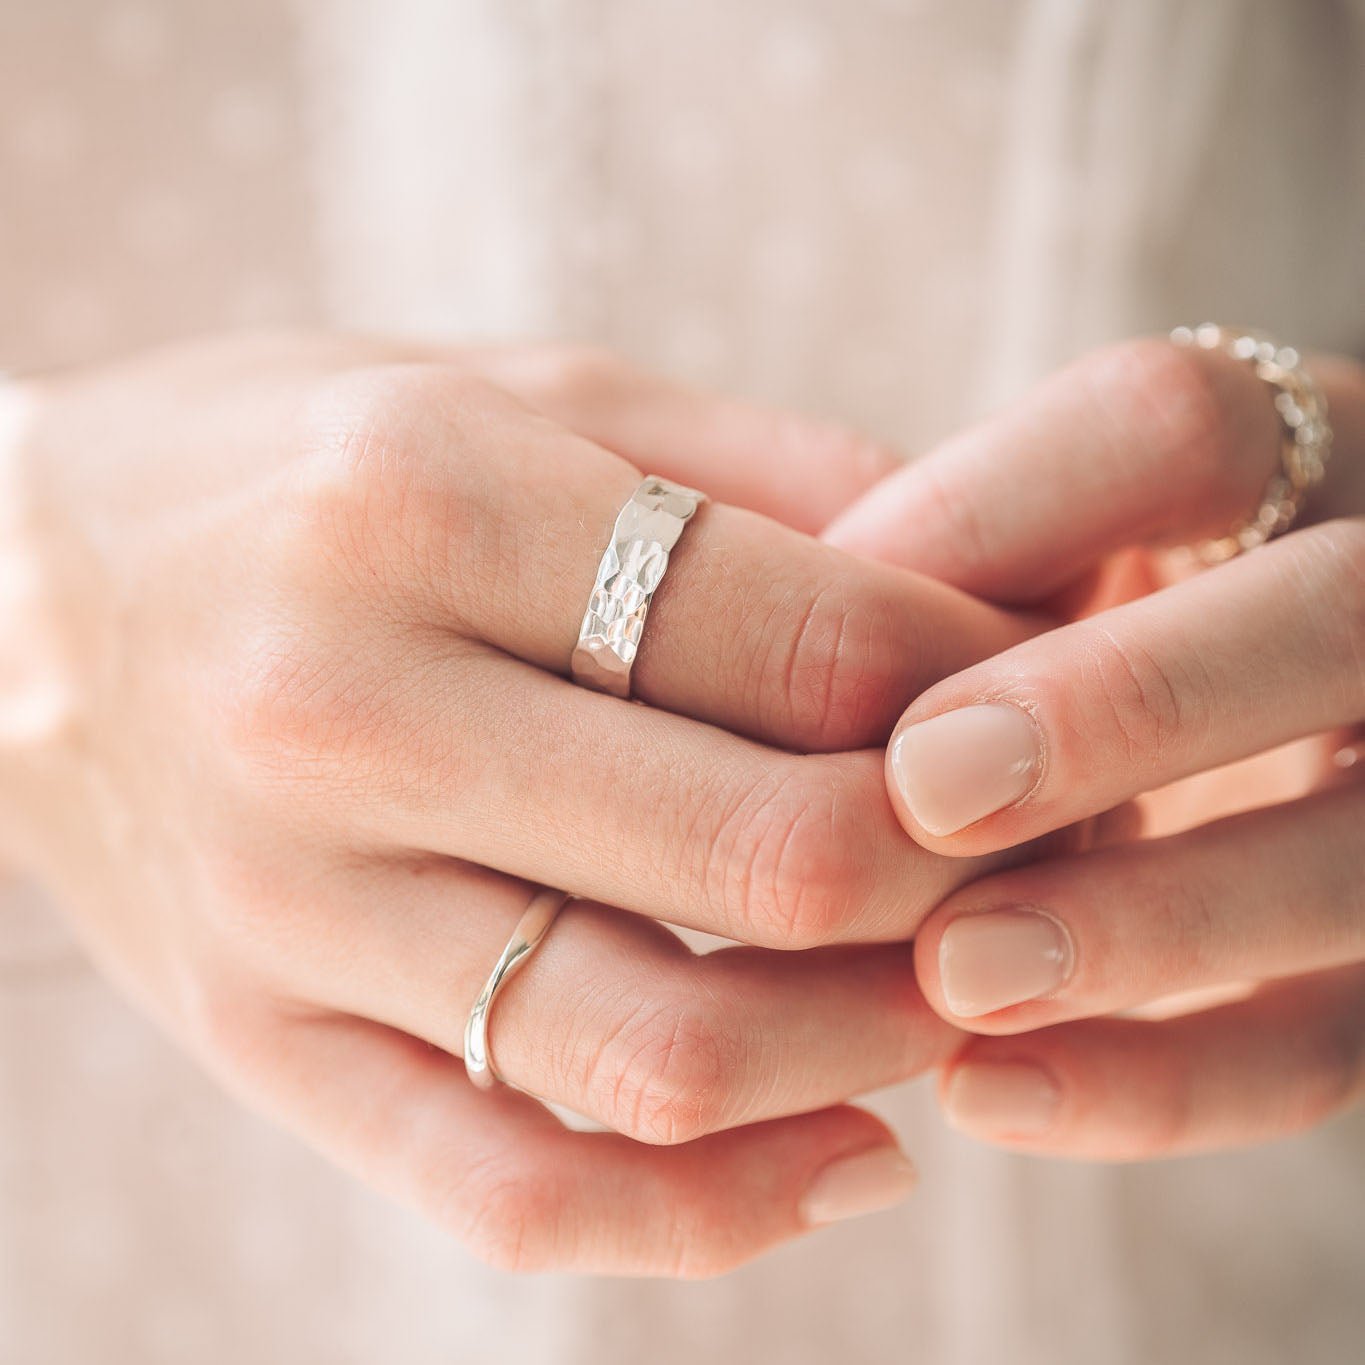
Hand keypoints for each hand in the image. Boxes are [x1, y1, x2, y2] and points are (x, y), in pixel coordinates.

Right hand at [1, 333, 1036, 1273]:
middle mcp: (345, 708)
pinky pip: (506, 1186)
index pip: (799, 636)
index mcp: (428, 500)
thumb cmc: (307, 460)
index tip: (1057, 715)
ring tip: (961, 1004)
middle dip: (960, 873)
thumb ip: (762, 472)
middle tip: (1046, 861)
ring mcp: (289, 902)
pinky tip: (845, 1162)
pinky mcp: (256, 1038)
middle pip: (756, 853)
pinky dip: (708, 1217)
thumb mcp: (521, 392)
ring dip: (873, 1052)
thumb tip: (991, 595)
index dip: (984, 690)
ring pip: (656, 1051)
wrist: (20, 582)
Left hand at [827, 336, 1364, 1159]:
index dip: (997, 509)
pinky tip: (981, 1090)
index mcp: (1285, 461)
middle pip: (1326, 620)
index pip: (1182, 424)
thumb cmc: (1055, 613)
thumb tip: (802, 608)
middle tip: (927, 789)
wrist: (1195, 720)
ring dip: (1142, 929)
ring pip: (1343, 867)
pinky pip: (1318, 1048)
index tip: (827, 600)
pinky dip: (1159, 1086)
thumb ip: (946, 548)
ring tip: (954, 973)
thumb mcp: (1026, 547)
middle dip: (1120, 705)